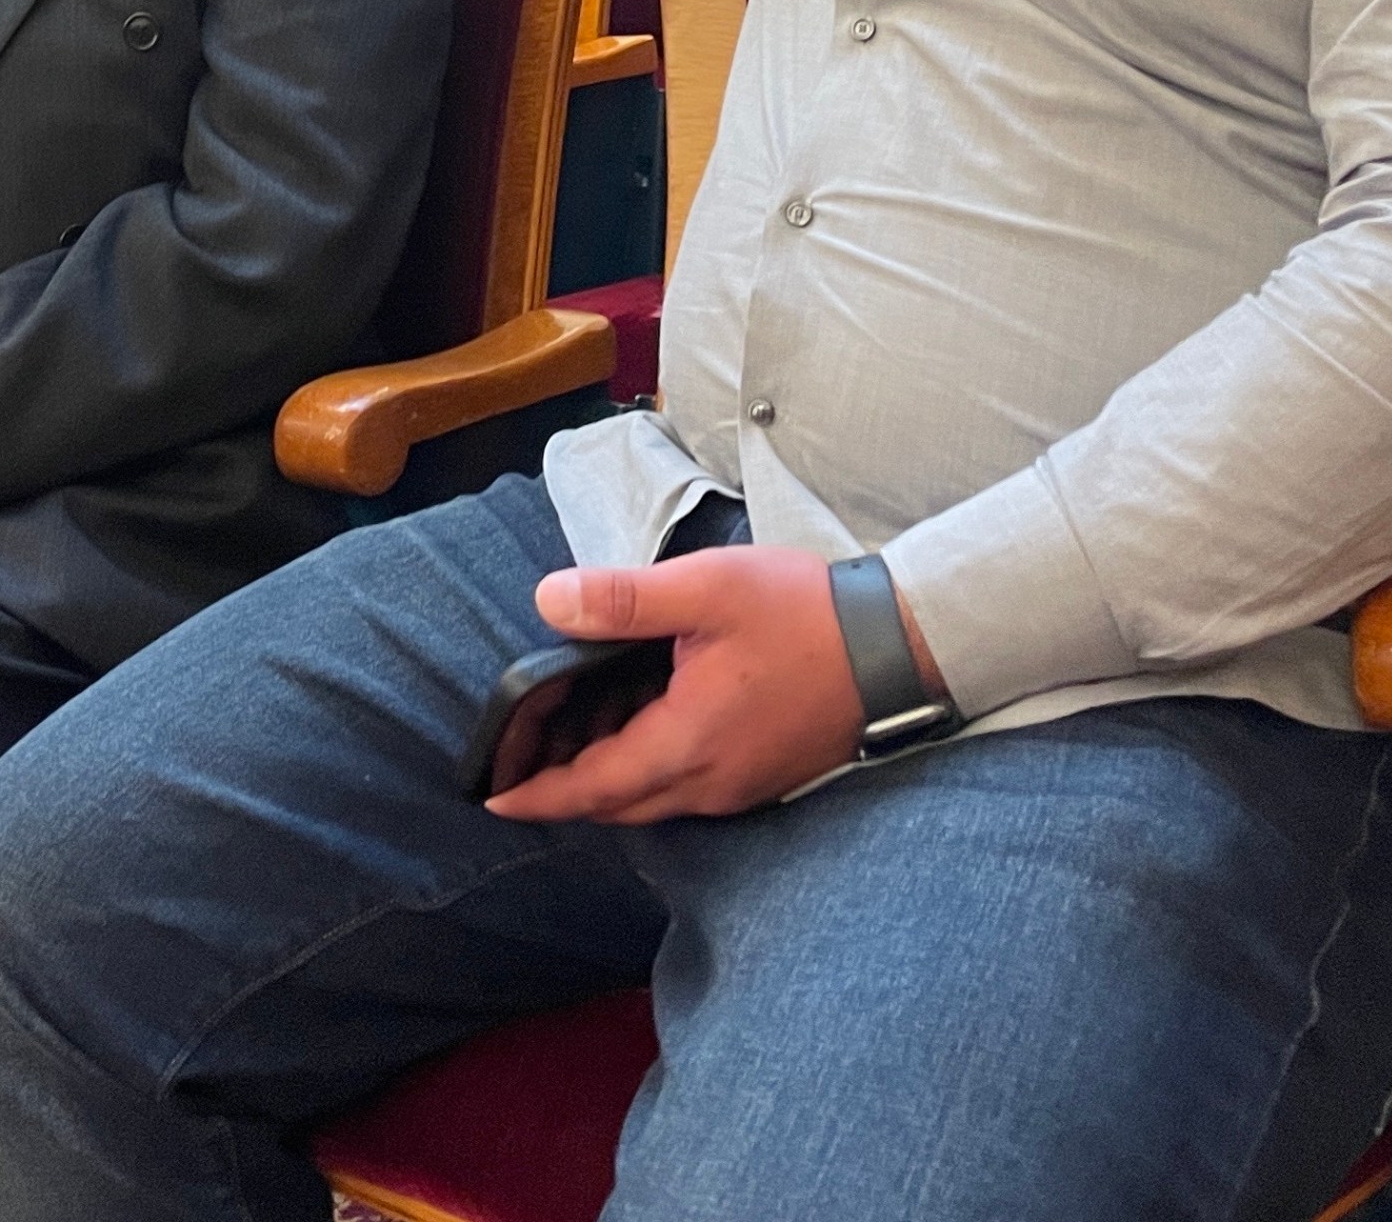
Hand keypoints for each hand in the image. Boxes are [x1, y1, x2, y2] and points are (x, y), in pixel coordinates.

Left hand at [484, 546, 871, 824]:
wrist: (899, 646)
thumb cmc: (803, 615)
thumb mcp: (706, 589)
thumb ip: (623, 599)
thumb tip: (549, 600)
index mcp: (686, 743)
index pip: (591, 787)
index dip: (537, 793)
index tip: (492, 795)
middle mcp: (710, 782)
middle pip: (616, 803)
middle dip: (563, 787)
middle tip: (522, 754)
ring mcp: (740, 786)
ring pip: (652, 798)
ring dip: (607, 776)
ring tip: (573, 730)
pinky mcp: (763, 776)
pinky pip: (686, 788)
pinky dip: (648, 768)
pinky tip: (640, 721)